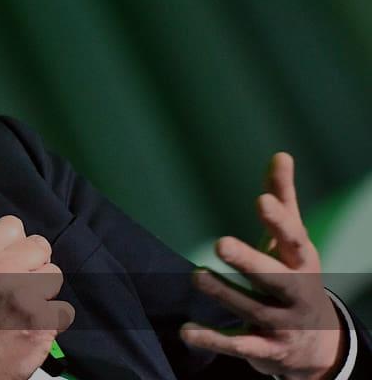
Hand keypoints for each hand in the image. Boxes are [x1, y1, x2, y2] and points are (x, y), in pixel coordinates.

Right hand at [0, 215, 74, 379]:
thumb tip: (8, 247)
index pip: (13, 226)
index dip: (16, 242)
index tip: (14, 255)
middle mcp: (1, 273)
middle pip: (41, 247)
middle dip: (34, 264)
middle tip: (22, 283)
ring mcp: (25, 298)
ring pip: (55, 276)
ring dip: (45, 290)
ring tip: (25, 307)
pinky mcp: (43, 324)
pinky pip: (62, 309)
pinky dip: (52, 320)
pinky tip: (32, 327)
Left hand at [180, 153, 345, 379]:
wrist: (317, 345)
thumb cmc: (294, 275)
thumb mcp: (292, 242)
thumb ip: (283, 200)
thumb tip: (280, 154)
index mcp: (301, 262)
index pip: (294, 240)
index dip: (279, 221)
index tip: (261, 199)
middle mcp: (295, 293)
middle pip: (276, 279)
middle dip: (251, 262)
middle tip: (220, 243)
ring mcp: (283, 324)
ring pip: (253, 310)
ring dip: (224, 294)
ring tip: (196, 275)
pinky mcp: (266, 349)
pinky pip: (239, 345)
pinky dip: (213, 339)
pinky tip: (187, 330)